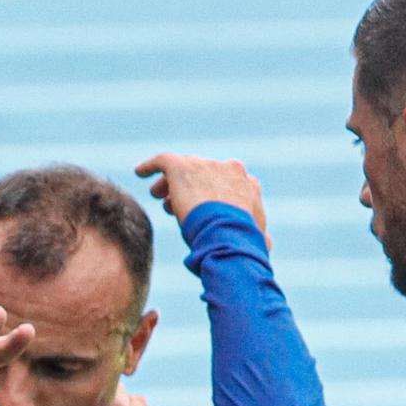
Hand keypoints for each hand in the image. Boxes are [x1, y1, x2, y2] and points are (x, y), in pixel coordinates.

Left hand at [136, 153, 268, 246]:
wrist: (227, 234)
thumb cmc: (243, 244)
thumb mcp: (258, 240)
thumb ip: (260, 238)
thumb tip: (266, 244)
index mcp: (248, 185)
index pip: (226, 183)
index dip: (212, 194)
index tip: (200, 210)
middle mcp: (229, 169)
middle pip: (204, 174)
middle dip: (190, 188)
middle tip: (173, 204)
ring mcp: (205, 165)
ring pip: (184, 169)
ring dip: (171, 182)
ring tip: (158, 196)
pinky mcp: (181, 167)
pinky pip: (162, 161)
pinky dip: (150, 166)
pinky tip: (139, 172)